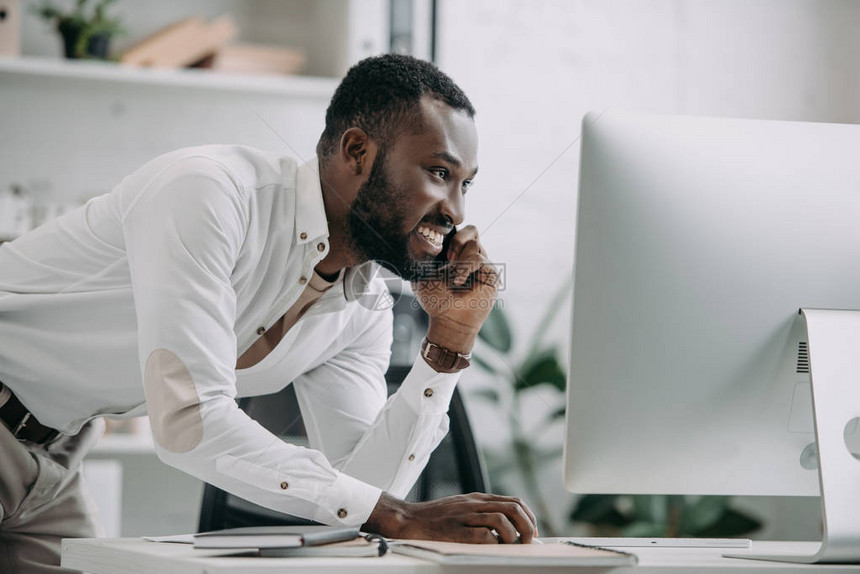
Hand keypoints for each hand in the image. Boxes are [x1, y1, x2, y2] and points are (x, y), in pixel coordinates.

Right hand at [362, 492, 537, 543]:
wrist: (409, 518)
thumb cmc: (436, 518)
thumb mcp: (462, 508)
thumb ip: (482, 513)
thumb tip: (507, 528)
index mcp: (478, 499)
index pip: (514, 501)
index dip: (528, 516)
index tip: (531, 531)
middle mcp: (475, 504)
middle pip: (513, 508)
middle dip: (527, 526)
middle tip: (526, 541)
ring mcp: (465, 516)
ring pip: (502, 519)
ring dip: (513, 535)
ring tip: (511, 546)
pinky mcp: (456, 530)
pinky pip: (484, 535)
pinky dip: (494, 543)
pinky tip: (491, 548)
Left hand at [412, 226, 498, 354]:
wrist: (447, 319)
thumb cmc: (434, 299)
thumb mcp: (421, 273)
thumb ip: (423, 254)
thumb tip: (424, 237)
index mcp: (456, 253)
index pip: (459, 229)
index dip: (450, 231)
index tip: (437, 244)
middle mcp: (471, 256)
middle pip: (471, 230)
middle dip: (456, 240)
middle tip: (446, 258)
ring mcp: (482, 265)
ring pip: (475, 243)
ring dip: (459, 259)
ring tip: (452, 276)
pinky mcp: (491, 275)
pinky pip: (479, 258)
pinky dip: (465, 268)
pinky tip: (458, 281)